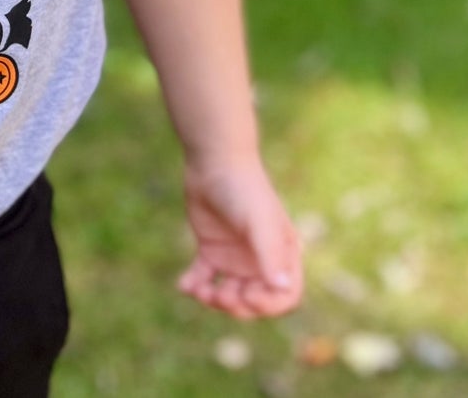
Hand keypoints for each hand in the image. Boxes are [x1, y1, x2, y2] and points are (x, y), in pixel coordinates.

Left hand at [176, 155, 303, 318]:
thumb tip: (282, 288)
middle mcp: (259, 261)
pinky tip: (184, 285)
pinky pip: (204, 277)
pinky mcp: (210, 249)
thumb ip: (270, 255)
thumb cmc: (244, 189)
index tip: (247, 296)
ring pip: (228, 293)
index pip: (283, 296)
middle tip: (218, 295)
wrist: (214, 161)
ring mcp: (234, 257)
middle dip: (237, 305)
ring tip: (199, 291)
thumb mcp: (259, 222)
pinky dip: (194, 285)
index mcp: (281, 256)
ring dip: (214, 299)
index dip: (268, 305)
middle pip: (253, 301)